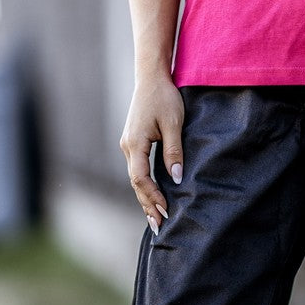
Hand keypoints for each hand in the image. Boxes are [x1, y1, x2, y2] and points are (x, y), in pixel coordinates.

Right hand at [119, 76, 184, 232]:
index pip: (140, 178)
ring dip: (145, 197)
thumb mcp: (174, 123)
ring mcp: (129, 145)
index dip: (152, 196)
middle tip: (159, 226)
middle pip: (136, 183)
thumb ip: (174, 151)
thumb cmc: (164, 97)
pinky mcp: (134, 142)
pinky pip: (138, 169)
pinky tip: (153, 196)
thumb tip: (176, 179)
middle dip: (147, 205)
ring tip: (155, 218)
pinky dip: (145, 185)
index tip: (165, 211)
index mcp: (135, 143)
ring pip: (136, 178)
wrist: (151, 78)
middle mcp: (127, 146)